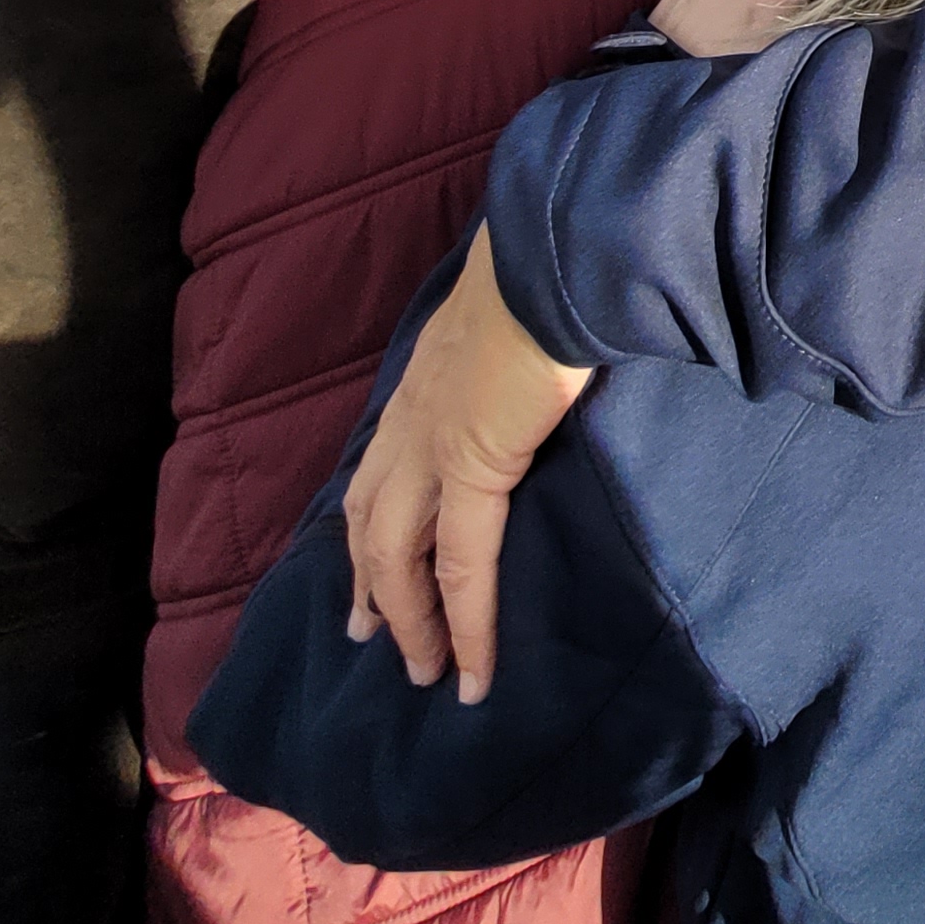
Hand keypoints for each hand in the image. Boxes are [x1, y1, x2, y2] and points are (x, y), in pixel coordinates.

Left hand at [343, 228, 594, 703]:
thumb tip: (549, 352)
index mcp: (424, 384)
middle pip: (371, 523)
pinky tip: (474, 669)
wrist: (555, 251)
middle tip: (369, 639)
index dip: (373, 526)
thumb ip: (518, 343)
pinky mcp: (473, 465)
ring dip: (409, 622)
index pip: (382, 471)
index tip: (372, 569)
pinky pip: (460, 565)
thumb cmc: (551, 270)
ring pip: (398, 558)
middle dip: (370, 587)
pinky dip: (466, 624)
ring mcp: (432, 444)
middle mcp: (411, 419)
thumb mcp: (516, 312)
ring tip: (424, 672)